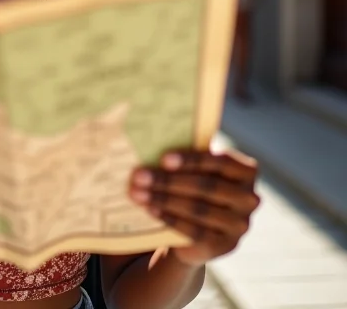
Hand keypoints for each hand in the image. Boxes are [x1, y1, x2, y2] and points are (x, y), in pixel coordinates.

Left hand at [129, 149, 259, 266]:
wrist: (199, 228)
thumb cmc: (194, 183)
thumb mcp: (196, 167)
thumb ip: (187, 154)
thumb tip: (151, 139)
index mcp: (246, 171)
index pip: (220, 162)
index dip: (191, 160)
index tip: (163, 158)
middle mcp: (249, 198)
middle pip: (206, 187)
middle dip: (168, 181)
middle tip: (139, 176)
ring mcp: (240, 225)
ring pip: (198, 209)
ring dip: (163, 199)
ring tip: (137, 193)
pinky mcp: (226, 246)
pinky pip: (195, 231)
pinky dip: (170, 218)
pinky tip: (150, 209)